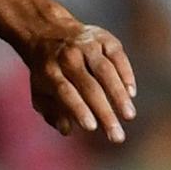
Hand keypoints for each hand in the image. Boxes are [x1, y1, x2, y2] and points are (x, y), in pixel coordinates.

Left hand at [24, 19, 138, 143]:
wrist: (49, 33)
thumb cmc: (48, 72)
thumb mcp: (40, 91)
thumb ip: (51, 112)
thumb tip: (67, 129)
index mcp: (49, 71)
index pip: (66, 92)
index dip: (78, 109)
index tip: (91, 128)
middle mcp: (68, 56)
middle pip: (89, 86)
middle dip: (104, 113)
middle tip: (117, 136)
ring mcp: (87, 45)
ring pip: (106, 71)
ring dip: (119, 95)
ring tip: (128, 116)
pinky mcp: (104, 39)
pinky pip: (118, 57)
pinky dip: (126, 75)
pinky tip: (130, 93)